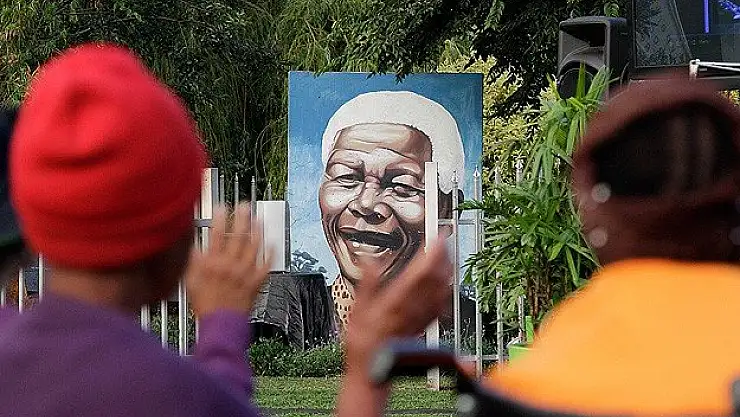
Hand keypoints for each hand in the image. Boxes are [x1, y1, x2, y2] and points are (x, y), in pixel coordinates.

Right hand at [186, 202, 271, 317]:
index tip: (222, 207)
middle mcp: (230, 265)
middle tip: (245, 206)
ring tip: (259, 219)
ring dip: (257, 231)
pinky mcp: (256, 282)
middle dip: (241, 218)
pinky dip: (270, 254)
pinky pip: (266, 265)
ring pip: (253, 247)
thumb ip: (191, 261)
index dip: (219, 219)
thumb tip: (191, 245)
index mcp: (213, 263)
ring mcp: (245, 273)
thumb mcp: (190, 280)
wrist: (221, 323)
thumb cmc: (205, 304)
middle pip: (237, 236)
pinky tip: (272, 244)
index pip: (216, 235)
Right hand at [344, 237, 452, 374]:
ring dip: (448, 270)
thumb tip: (369, 261)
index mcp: (396, 302)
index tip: (438, 238)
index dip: (433, 254)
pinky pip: (441, 304)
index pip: (420, 272)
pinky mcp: (424, 326)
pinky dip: (446, 289)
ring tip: (448, 254)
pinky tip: (447, 282)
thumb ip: (366, 284)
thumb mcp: (356, 311)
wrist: (373, 371)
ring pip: (441, 290)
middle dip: (444, 256)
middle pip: (436, 278)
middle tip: (446, 239)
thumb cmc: (363, 344)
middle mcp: (413, 309)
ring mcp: (421, 318)